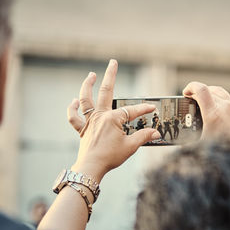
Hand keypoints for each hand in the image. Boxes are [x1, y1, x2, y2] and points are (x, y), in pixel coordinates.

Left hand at [67, 60, 160, 181]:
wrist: (91, 168)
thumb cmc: (110, 157)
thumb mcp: (131, 146)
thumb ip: (143, 137)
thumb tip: (156, 133)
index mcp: (113, 119)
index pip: (132, 110)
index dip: (144, 109)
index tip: (153, 108)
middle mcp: (100, 116)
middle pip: (106, 91)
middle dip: (110, 75)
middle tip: (112, 62)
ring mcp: (90, 121)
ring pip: (86, 99)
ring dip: (87, 85)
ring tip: (91, 75)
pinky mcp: (83, 129)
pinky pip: (74, 117)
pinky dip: (72, 108)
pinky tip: (75, 101)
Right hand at [183, 82, 229, 159]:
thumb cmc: (229, 152)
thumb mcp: (204, 147)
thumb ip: (190, 145)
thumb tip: (178, 149)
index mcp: (214, 114)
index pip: (200, 89)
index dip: (190, 87)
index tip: (185, 93)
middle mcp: (225, 107)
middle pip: (209, 89)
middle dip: (198, 91)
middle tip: (191, 98)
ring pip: (219, 93)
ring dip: (209, 94)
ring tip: (202, 102)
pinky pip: (227, 100)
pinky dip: (218, 101)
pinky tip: (215, 112)